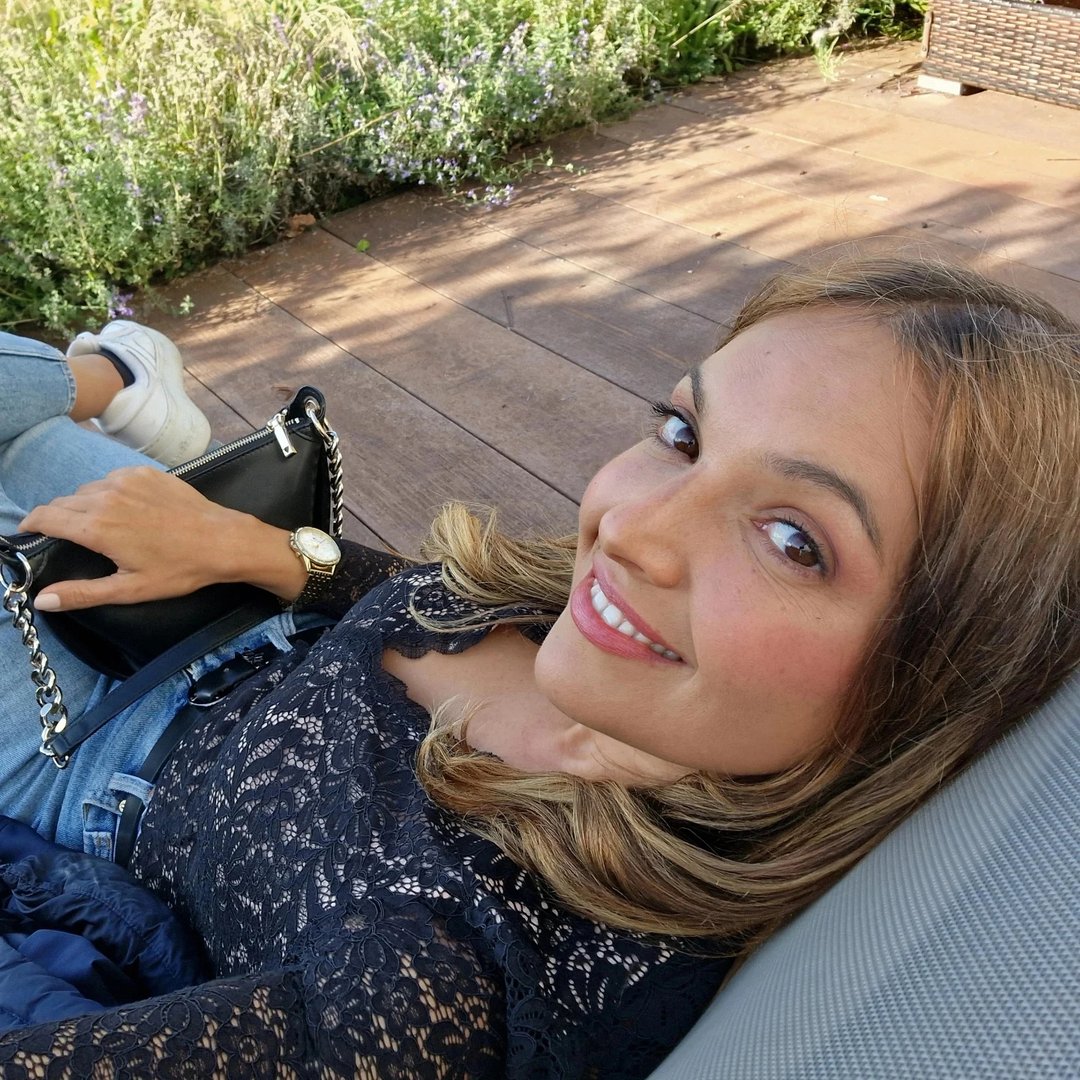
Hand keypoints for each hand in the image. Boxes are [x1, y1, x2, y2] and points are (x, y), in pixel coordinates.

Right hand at [19, 466, 303, 610]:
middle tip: (66, 537)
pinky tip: (126, 509)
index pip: (44, 517)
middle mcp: (106, 497)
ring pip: (88, 490)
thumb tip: (42, 601)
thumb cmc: (179, 569)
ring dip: (85, 505)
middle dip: (57, 518)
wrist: (223, 540)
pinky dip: (110, 492)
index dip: (31, 525)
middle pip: (63, 502)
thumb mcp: (129, 589)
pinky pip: (113, 479)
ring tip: (100, 525)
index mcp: (96, 526)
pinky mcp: (146, 473)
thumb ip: (82, 593)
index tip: (28, 534)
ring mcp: (127, 481)